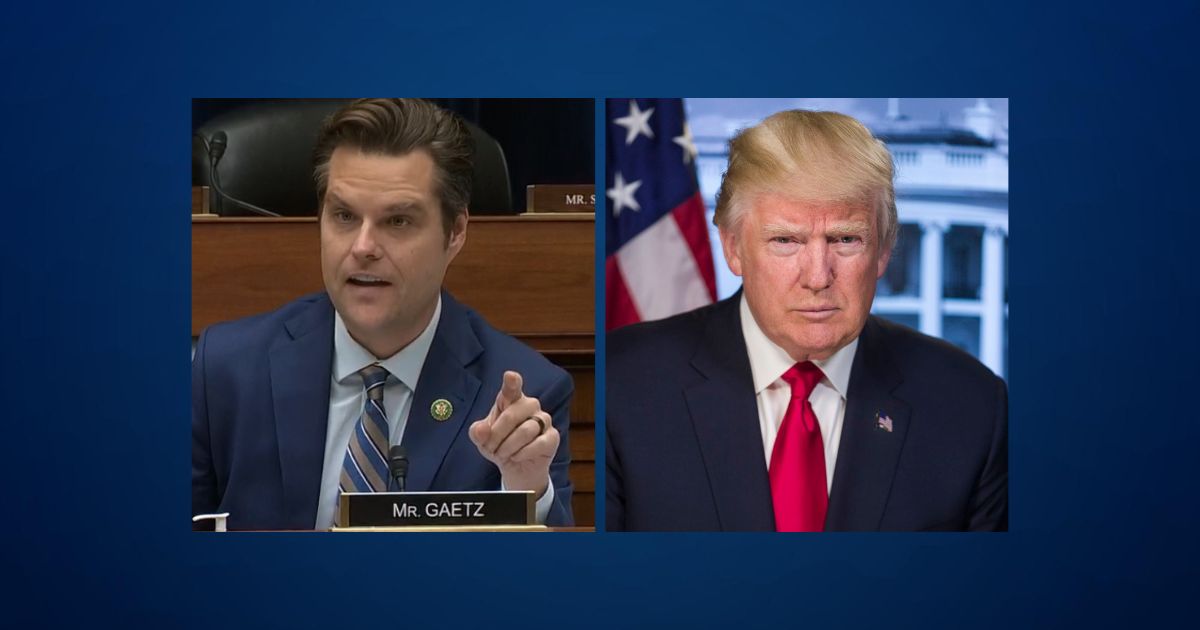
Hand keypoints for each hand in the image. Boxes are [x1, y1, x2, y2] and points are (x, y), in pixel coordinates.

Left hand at [468, 371, 557, 497]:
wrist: (515, 468)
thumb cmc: (499, 445)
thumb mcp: (482, 440)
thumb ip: (477, 432)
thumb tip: (480, 430)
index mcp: (511, 399)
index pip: (512, 387)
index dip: (512, 382)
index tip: (510, 376)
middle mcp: (530, 405)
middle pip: (512, 415)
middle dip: (497, 435)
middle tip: (491, 448)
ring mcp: (543, 420)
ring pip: (526, 431)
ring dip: (509, 447)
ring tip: (503, 454)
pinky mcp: (552, 437)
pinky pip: (538, 444)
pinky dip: (522, 454)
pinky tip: (517, 457)